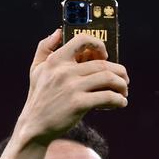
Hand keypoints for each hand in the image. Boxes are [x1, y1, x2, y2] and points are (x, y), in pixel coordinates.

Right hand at [14, 29, 129, 143]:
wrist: (34, 126)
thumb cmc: (39, 97)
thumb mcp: (36, 69)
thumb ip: (44, 48)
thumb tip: (58, 32)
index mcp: (56, 60)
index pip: (82, 40)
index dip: (98, 44)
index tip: (105, 55)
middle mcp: (64, 71)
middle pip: (102, 64)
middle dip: (119, 72)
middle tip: (124, 80)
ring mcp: (72, 87)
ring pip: (108, 79)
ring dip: (121, 85)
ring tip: (124, 92)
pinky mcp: (78, 104)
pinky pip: (107, 97)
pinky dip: (118, 99)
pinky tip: (120, 103)